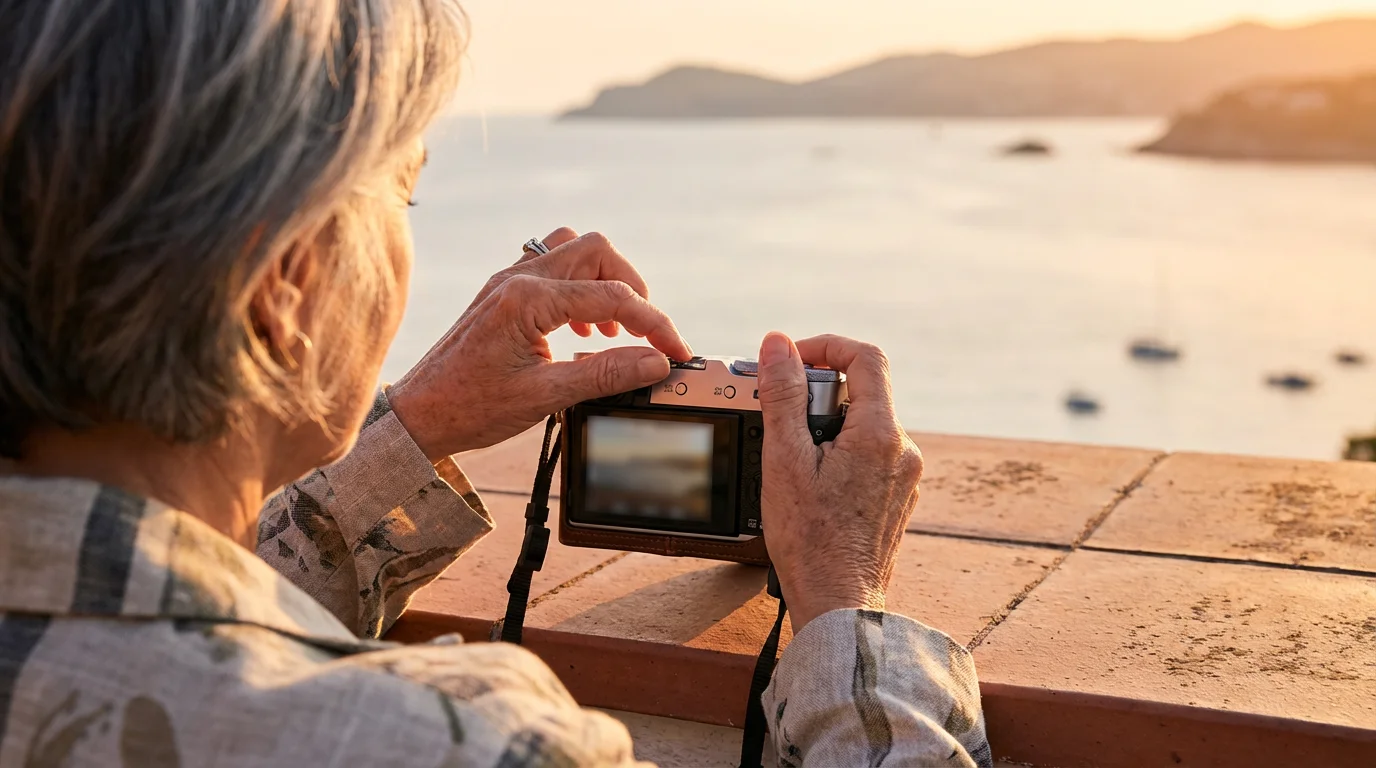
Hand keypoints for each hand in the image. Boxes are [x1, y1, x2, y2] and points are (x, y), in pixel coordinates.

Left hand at [388, 229, 692, 460]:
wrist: (419, 414)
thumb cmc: (471, 407)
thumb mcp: (545, 397)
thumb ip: (604, 374)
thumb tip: (654, 362)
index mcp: (528, 299)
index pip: (612, 296)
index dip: (654, 324)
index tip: (675, 352)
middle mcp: (518, 278)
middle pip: (597, 251)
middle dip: (632, 288)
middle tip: (644, 331)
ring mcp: (508, 280)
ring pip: (575, 249)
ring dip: (604, 281)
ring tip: (613, 328)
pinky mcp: (504, 292)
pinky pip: (553, 267)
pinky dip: (580, 287)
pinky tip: (583, 328)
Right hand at [755, 332, 922, 629]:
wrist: (839, 607)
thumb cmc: (810, 542)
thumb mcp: (785, 460)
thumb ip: (783, 396)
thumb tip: (778, 345)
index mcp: (881, 435)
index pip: (865, 358)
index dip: (826, 346)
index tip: (793, 360)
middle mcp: (903, 452)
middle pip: (862, 394)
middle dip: (818, 397)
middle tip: (783, 426)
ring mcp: (905, 478)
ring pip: (863, 427)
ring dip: (826, 430)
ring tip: (795, 467)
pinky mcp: (898, 499)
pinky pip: (869, 458)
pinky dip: (839, 457)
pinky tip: (813, 490)